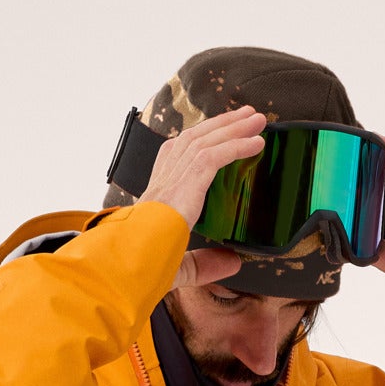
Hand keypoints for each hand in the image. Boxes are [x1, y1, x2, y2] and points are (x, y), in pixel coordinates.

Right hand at [139, 104, 265, 289]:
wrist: (127, 265)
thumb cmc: (142, 268)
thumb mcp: (178, 268)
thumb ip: (204, 265)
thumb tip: (234, 262)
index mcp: (156, 194)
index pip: (176, 157)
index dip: (198, 142)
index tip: (217, 135)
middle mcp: (162, 179)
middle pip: (194, 139)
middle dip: (221, 125)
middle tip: (246, 116)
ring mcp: (171, 178)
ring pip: (205, 141)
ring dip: (233, 127)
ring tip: (256, 119)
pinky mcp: (184, 183)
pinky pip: (214, 156)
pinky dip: (237, 146)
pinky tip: (257, 142)